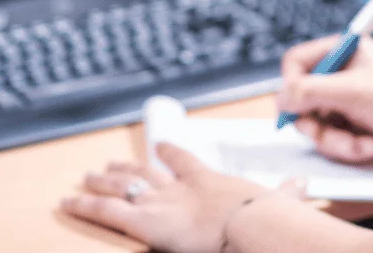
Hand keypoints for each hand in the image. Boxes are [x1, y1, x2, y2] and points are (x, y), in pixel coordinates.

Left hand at [61, 142, 298, 252]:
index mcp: (207, 181)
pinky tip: (68, 201)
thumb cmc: (265, 216)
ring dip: (98, 183)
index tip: (159, 146)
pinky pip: (108, 212)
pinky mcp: (145, 221)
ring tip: (81, 179)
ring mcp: (159, 202)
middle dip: (124, 168)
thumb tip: (304, 186)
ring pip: (120, 188)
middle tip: (106, 164)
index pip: (183, 161)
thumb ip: (287, 194)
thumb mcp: (278, 202)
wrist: (253, 224)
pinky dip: (85, 206)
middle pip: (144, 173)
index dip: (168, 152)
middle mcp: (178, 188)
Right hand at [276, 36, 372, 163]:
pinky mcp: (357, 129)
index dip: (290, 84)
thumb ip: (309, 91)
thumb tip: (280, 99)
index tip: (295, 105)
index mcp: (342, 52)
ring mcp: (349, 104)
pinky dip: (350, 149)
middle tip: (329, 131)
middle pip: (301, 101)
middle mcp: (342, 76)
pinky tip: (372, 147)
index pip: (296, 62)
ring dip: (337, 141)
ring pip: (316, 127)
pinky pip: (335, 143)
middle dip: (317, 123)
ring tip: (363, 144)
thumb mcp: (352, 91)